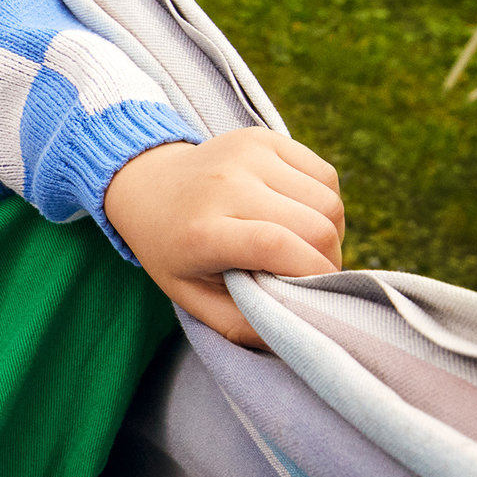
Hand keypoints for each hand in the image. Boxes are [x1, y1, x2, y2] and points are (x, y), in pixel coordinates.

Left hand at [105, 127, 342, 349]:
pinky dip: (324, 202)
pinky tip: (296, 214)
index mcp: (202, 229)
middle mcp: (225, 184)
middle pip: (316, 227)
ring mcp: (246, 154)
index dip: (312, 273)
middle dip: (326, 260)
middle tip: (308, 274)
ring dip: (329, 232)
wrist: (146, 184)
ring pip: (329, 202)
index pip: (277, 246)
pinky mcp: (263, 137)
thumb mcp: (191, 297)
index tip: (315, 292)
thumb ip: (242, 323)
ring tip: (301, 245)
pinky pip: (324, 175)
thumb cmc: (173, 250)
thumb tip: (292, 339)